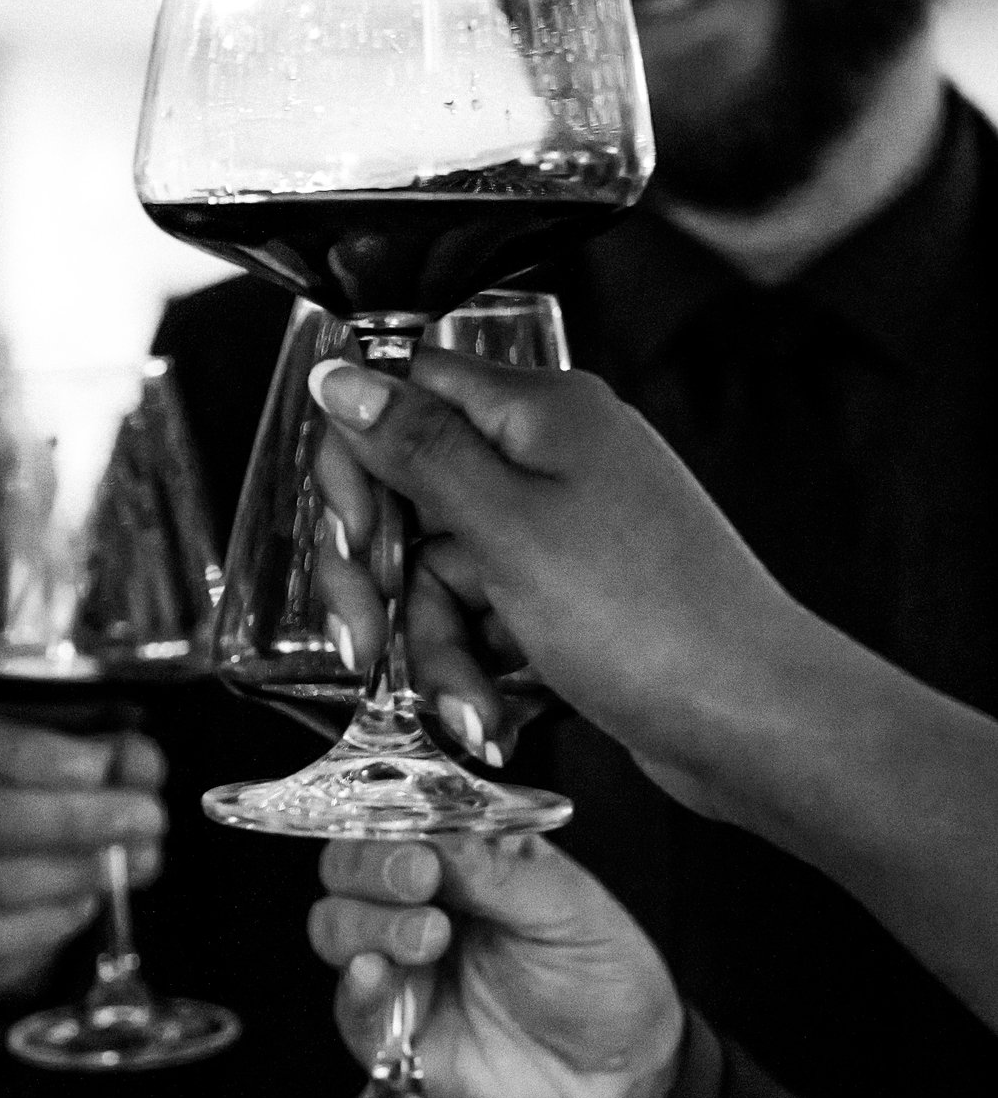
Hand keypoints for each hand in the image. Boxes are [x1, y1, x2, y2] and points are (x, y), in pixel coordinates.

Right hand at [0, 691, 163, 998]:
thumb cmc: (19, 789)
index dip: (44, 757)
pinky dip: (47, 921)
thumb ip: (104, 750)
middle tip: (145, 817)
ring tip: (132, 863)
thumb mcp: (61, 751)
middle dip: (77, 819)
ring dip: (74, 872)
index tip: (105, 765)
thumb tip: (138, 762)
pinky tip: (84, 902)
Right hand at [306, 837, 682, 1097]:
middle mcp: (419, 905)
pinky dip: (358, 985)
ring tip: (429, 940)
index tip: (423, 850)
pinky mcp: (390, 1029)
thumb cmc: (603, 982)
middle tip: (418, 882)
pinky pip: (350, 1002)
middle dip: (372, 869)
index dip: (396, 829)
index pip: (398, 825)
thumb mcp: (568, 910)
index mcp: (462, 862)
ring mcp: (399, 965)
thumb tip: (436, 834)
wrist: (619, 1077)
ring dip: (367, 923)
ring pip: (334, 925)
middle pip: (348, 868)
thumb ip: (496, 871)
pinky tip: (378, 974)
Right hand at [307, 353, 805, 810]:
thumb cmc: (651, 622)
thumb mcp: (506, 530)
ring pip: (441, 572)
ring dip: (435, 647)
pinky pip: (483, 616)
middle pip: (410, 497)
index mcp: (541, 413)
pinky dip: (476, 666)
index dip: (357, 463)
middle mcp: (552, 457)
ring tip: (469, 708)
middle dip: (383, 585)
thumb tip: (341, 374)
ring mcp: (563, 528)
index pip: (405, 391)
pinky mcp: (570, 593)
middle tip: (367, 642)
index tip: (352, 537)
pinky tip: (493, 711)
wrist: (755, 723)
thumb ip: (415, 447)